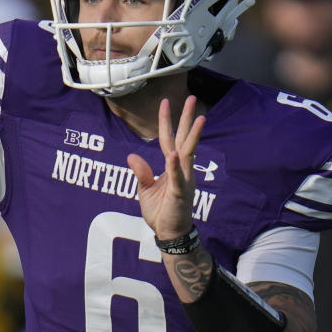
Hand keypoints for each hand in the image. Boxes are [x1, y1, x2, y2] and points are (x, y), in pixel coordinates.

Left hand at [129, 95, 205, 241]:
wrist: (169, 233)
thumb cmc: (160, 212)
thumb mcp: (145, 189)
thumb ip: (141, 172)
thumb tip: (131, 156)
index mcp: (171, 167)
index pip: (168, 139)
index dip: (166, 121)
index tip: (166, 102)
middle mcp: (180, 169)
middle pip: (184, 139)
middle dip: (188, 119)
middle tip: (193, 98)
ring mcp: (183, 180)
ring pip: (188, 154)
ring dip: (193, 136)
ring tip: (200, 118)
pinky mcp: (180, 194)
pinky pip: (177, 178)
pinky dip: (174, 167)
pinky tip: (174, 155)